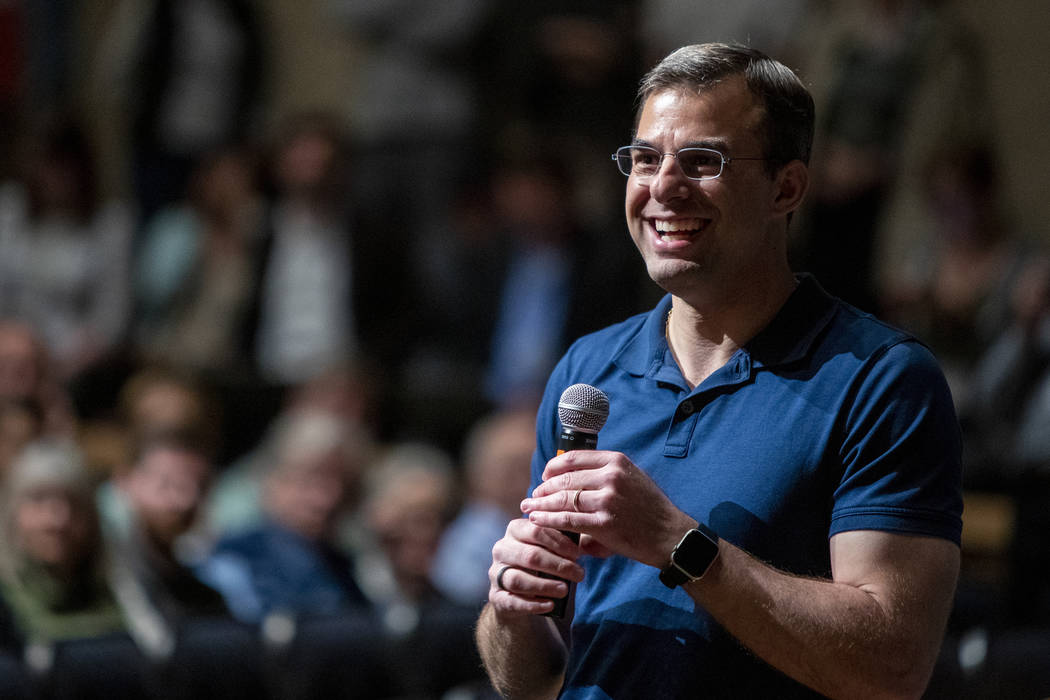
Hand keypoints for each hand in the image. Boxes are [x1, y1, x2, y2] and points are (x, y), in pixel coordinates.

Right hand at [487, 517, 584, 616]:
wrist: (518, 592)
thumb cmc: (540, 564)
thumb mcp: (548, 549)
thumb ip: (561, 543)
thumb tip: (585, 545)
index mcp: (514, 530)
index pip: (536, 530)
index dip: (559, 542)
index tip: (578, 553)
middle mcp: (501, 549)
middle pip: (529, 556)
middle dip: (557, 565)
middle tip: (579, 574)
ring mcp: (495, 573)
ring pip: (517, 579)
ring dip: (544, 585)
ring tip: (565, 590)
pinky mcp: (496, 596)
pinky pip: (512, 601)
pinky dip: (532, 604)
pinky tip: (550, 605)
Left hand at [520, 450, 695, 568]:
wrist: (670, 534)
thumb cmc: (649, 507)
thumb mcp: (631, 477)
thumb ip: (604, 473)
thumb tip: (569, 475)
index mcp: (616, 461)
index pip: (573, 458)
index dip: (552, 468)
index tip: (544, 476)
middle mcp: (611, 476)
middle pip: (565, 479)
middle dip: (543, 488)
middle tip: (533, 495)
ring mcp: (607, 500)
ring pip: (563, 499)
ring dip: (541, 504)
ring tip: (529, 507)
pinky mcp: (604, 523)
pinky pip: (568, 520)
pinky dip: (549, 520)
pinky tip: (538, 520)